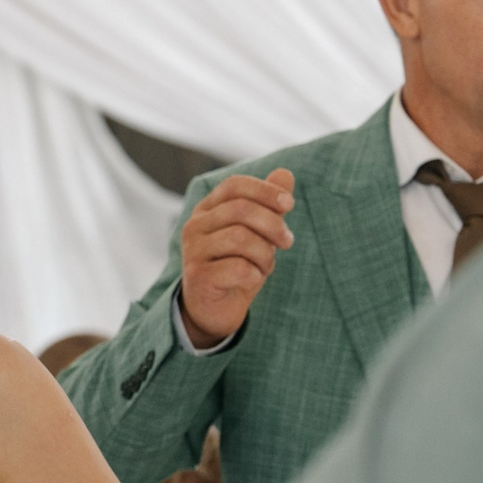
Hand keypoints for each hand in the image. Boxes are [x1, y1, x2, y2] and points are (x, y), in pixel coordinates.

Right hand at [176, 167, 294, 347]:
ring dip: (265, 254)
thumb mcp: (257, 233)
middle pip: (241, 210)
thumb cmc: (236, 265)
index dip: (265, 190)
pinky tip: (251, 280)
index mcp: (207, 209)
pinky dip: (254, 275)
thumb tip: (285, 174)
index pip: (234, 185)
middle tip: (288, 242)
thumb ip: (268, 203)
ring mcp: (193, 251)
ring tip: (266, 265)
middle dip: (273, 225)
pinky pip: (238, 268)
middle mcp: (194, 226)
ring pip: (241, 239)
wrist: (214, 309)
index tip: (289, 204)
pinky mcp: (197, 276)